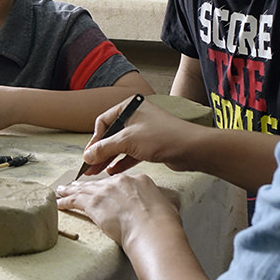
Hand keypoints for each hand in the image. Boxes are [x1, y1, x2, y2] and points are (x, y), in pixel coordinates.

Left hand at [56, 173, 181, 246]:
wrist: (152, 229)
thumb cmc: (164, 224)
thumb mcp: (169, 207)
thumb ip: (165, 204)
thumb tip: (169, 207)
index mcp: (139, 180)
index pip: (120, 182)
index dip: (111, 187)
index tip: (106, 191)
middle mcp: (120, 181)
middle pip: (99, 183)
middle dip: (86, 186)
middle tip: (75, 186)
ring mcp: (105, 191)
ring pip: (84, 189)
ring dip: (70, 191)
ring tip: (61, 191)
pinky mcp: (93, 203)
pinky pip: (75, 200)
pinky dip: (65, 202)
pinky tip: (59, 202)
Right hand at [81, 99, 199, 175]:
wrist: (191, 148)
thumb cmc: (161, 136)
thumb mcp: (127, 140)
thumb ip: (104, 148)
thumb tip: (87, 155)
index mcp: (129, 107)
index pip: (103, 122)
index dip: (94, 140)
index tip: (88, 155)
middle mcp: (136, 116)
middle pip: (111, 135)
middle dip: (100, 152)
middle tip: (89, 167)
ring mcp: (144, 131)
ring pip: (121, 146)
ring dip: (109, 159)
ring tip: (97, 172)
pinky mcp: (151, 145)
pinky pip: (131, 153)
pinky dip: (121, 162)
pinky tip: (113, 172)